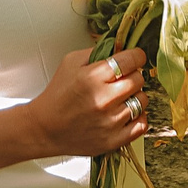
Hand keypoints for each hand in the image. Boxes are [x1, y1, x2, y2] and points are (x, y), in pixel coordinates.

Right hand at [28, 45, 149, 156]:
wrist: (45, 128)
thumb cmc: (58, 94)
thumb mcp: (70, 62)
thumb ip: (97, 51)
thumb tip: (121, 47)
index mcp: (93, 77)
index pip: (131, 60)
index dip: (136, 56)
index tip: (135, 58)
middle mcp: (103, 99)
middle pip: (139, 79)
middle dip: (133, 75)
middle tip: (122, 79)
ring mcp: (110, 122)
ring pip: (142, 101)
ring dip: (134, 97)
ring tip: (121, 98)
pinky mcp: (113, 140)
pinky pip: (142, 125)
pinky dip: (137, 117)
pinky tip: (126, 113)